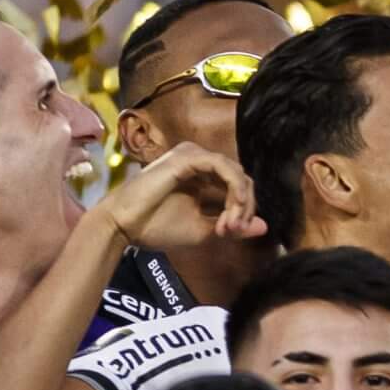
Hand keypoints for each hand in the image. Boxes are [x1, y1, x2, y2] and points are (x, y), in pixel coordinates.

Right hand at [102, 142, 263, 250]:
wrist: (123, 227)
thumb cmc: (156, 227)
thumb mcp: (204, 230)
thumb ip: (234, 225)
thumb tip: (265, 226)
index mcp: (204, 176)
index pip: (239, 187)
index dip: (243, 211)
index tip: (231, 233)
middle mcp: (201, 162)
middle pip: (242, 179)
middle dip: (244, 207)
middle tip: (232, 230)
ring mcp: (194, 156)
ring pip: (236, 173)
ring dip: (239, 201)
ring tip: (229, 224)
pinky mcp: (188, 158)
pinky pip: (224, 167)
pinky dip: (233, 188)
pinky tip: (232, 207)